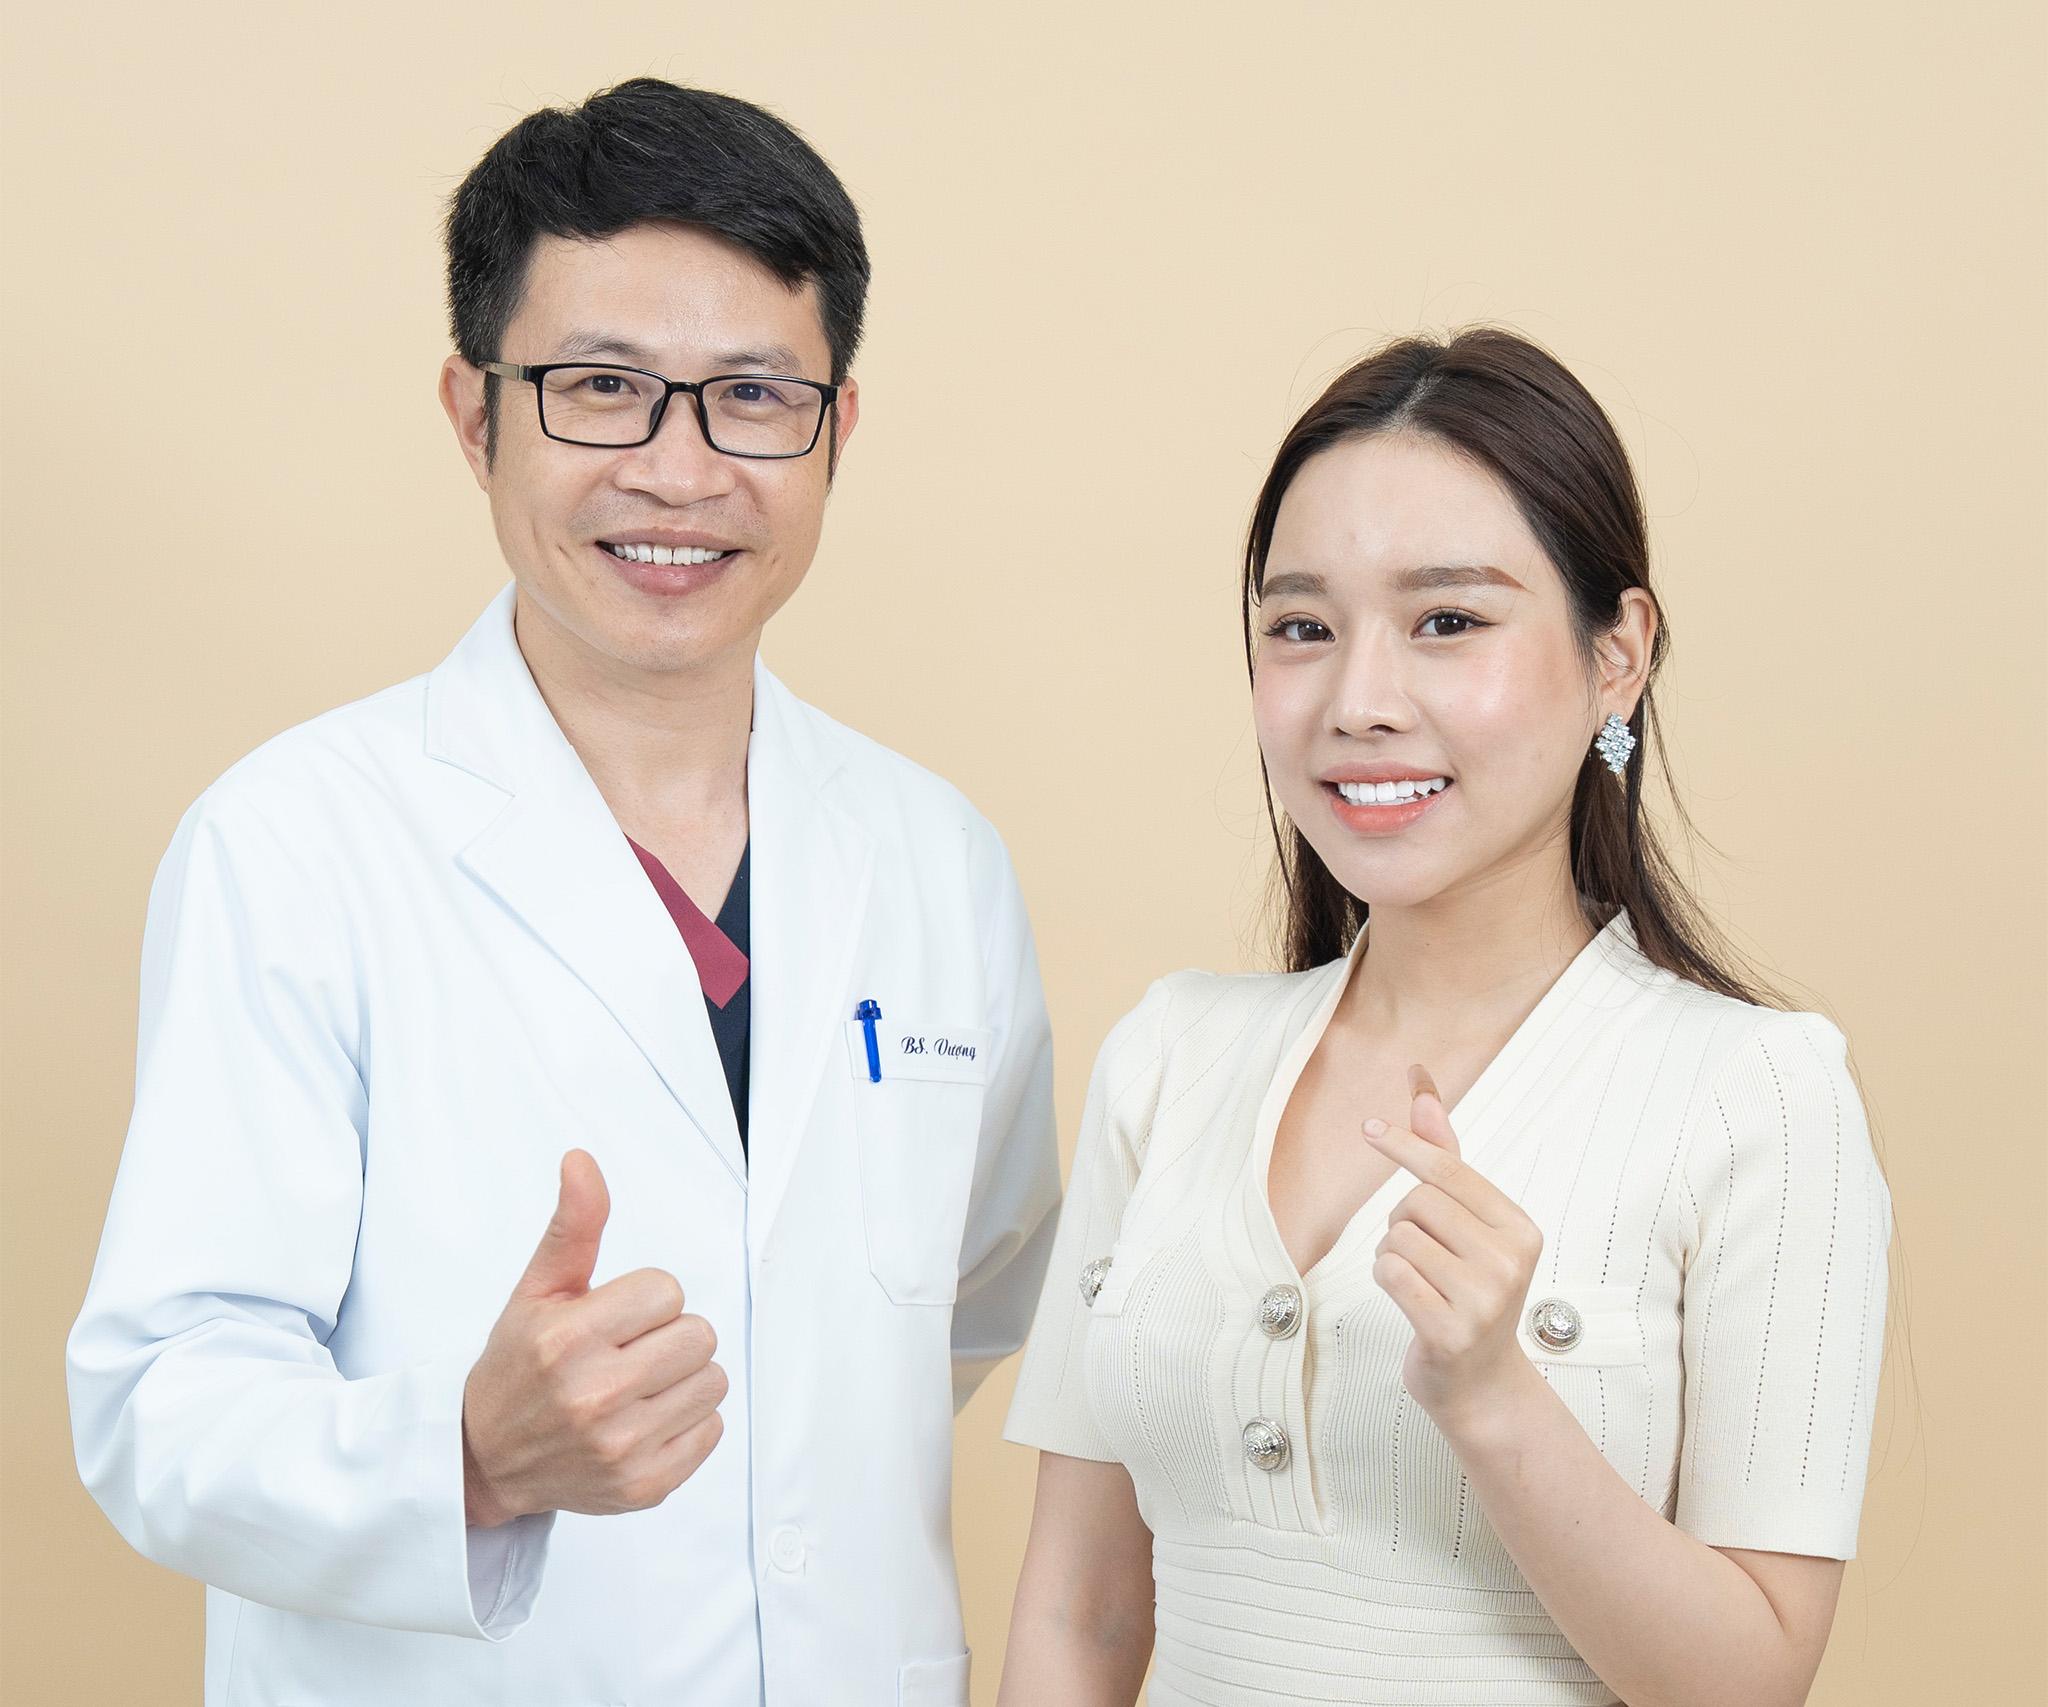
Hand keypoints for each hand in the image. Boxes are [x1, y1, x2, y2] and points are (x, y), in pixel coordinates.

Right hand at [460, 1150, 725, 1527]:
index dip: (645, 1301)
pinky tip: (643, 1421)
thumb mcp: (537, 1290)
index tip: (612, 1320)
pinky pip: (712, 1430)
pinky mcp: (644, 1486)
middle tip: (625, 1353)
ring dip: (682, 1379)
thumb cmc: (516, 1367)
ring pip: (713, 1381)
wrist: (485, 1460)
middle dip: (667, 1337)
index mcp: (568, 1339)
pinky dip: (687, 1423)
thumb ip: (573, 1225)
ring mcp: (621, 1448)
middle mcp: (594, 1396)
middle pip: (699, 1335)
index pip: (668, 1290)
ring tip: (636, 1387)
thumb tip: (582, 1161)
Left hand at [1364, 1065, 1543, 1428]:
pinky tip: (1410, 1302)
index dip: (1405, 1145)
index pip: (1450, 1171)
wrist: (1480, 1385)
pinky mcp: (1450, 1331)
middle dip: (1403, 1222)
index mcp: (1520, 1229)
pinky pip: (1389, 1273)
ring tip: (1421, 1284)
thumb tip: (1421, 1087)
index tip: (1369, 1128)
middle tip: (1426, 1258)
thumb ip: (1445, 1155)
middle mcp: (1509, 1261)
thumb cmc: (1468, 1292)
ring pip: (1397, 1237)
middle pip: (1416, 1203)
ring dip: (1391, 1255)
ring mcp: (1483, 1299)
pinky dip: (1384, 1280)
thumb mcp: (1467, 1224)